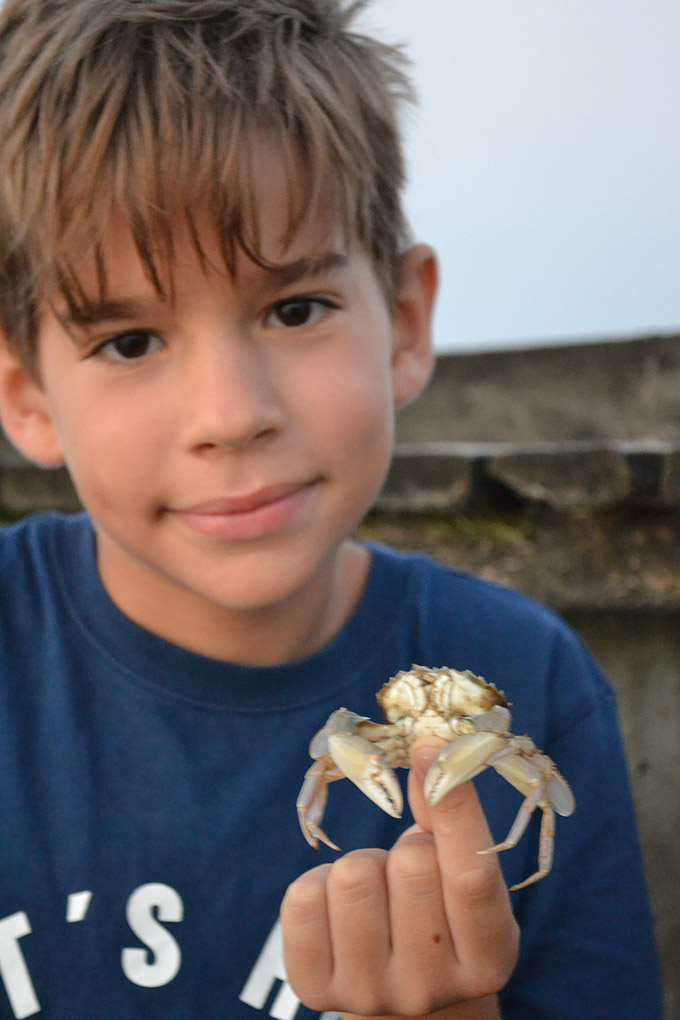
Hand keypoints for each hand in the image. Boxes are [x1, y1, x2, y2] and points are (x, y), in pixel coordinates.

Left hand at [281, 736, 518, 1017]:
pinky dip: (317, 884)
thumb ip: (448, 819)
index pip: (472, 875)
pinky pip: (302, 897)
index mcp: (488, 957)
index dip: (453, 805)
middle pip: (409, 866)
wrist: (400, 993)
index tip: (429, 743)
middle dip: (405, 846)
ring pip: (351, 877)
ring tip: (377, 890)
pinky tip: (340, 909)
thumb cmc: (440, 914)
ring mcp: (370, 993)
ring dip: (362, 865)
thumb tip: (428, 746)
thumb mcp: (461, 875)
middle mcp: (431, 988)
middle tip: (408, 869)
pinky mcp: (314, 988)